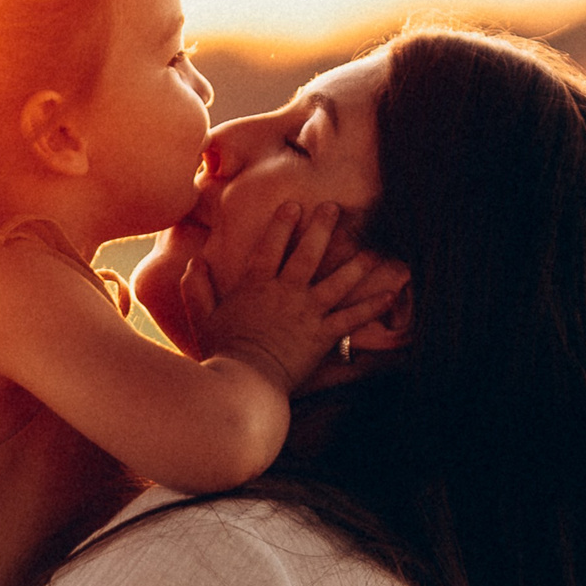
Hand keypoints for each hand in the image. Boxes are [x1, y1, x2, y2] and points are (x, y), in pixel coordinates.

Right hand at [193, 203, 407, 392]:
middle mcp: (286, 292)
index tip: (294, 206)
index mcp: (257, 285)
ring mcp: (307, 312)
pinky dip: (372, 306)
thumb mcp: (203, 318)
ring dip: (357, 263)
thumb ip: (197, 288)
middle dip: (322, 227)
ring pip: (337, 280)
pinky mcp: (323, 335)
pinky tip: (390, 294)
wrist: (245, 379)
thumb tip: (194, 261)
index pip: (271, 246)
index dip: (283, 224)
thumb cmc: (222, 351)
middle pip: (308, 253)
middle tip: (335, 208)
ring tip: (373, 250)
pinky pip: (352, 318)